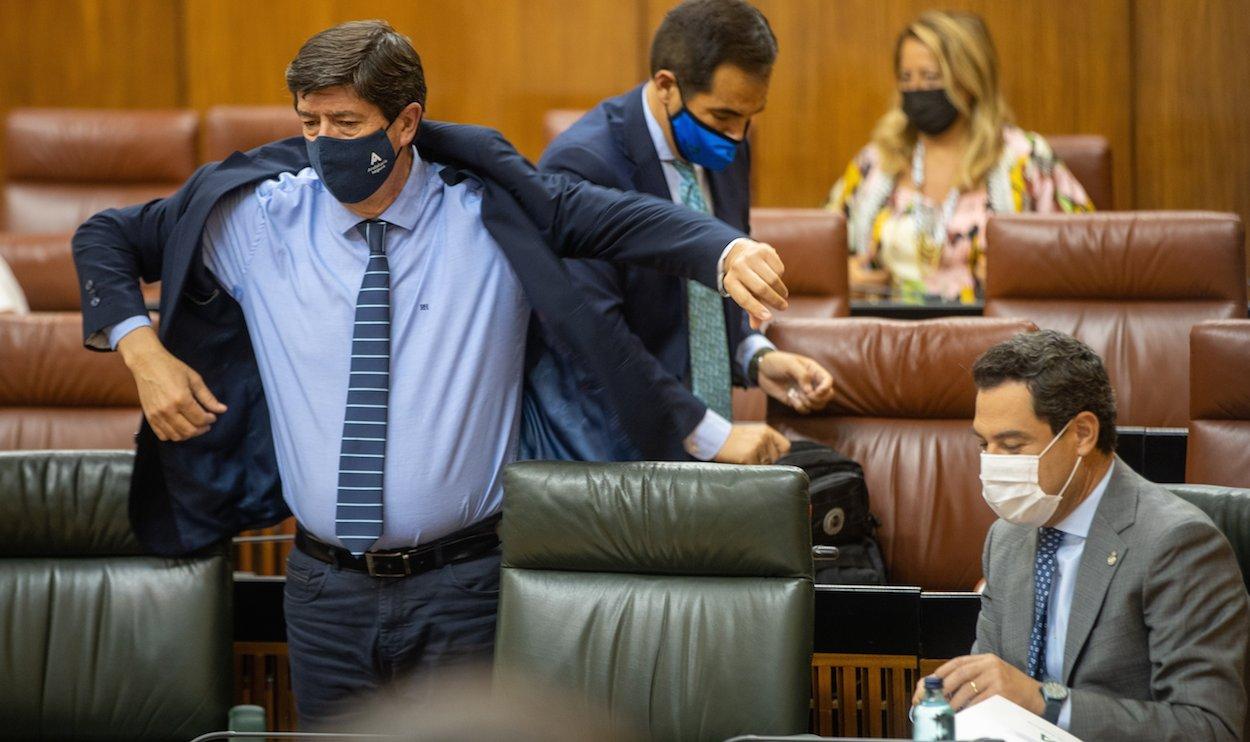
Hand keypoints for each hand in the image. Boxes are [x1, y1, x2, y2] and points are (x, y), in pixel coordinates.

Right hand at [118, 326, 227, 441]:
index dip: (210, 419)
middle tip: (206, 422)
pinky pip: (162, 435)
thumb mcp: (194, 379)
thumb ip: (208, 397)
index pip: (200, 419)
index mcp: (181, 399)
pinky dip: (174, 435)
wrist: (147, 363)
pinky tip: (180, 426)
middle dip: (202, 429)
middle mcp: (168, 410)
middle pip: (189, 431)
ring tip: (194, 425)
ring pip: (177, 436)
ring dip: (189, 434)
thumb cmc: (172, 368)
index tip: (212, 416)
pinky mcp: (149, 417)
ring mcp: (156, 415)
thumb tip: (223, 410)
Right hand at [713, 423, 790, 464]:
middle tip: (753, 458)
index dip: (781, 454)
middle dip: (767, 461)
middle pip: (776, 458)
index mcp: (766, 430)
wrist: (714, 436)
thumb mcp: (752, 432)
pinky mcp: (749, 455)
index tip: (774, 458)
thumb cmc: (731, 436)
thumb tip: (777, 456)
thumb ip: (765, 441)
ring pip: (766, 465)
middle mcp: (764, 437)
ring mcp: (757, 446)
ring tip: (745, 458)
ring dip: (757, 465)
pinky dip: (749, 467)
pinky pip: (755, 468)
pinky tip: (740, 461)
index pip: (786, 446)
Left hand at [722, 239, 787, 326]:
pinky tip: (776, 277)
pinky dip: (781, 276)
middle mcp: (738, 268)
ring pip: (773, 279)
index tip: (769, 317)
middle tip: (783, 307)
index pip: (744, 299)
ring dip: (780, 290)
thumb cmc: (744, 281)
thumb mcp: (743, 294)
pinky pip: (779, 268)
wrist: (741, 253)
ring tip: (782, 295)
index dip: (756, 309)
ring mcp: (751, 257)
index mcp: (730, 282)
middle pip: (761, 289)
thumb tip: (755, 327)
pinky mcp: (764, 250)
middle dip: (775, 301)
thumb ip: (751, 310)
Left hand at [757, 351, 833, 412]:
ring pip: (818, 405)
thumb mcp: (790, 364)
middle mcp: (811, 382)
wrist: (761, 370)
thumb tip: (810, 391)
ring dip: (809, 404)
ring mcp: (804, 392)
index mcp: (813, 370)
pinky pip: (805, 409)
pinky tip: (791, 398)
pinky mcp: (796, 400)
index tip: (816, 392)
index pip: (828, 381)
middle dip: (819, 399)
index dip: (826, 388)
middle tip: (808, 396)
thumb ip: (802, 375)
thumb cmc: (776, 362)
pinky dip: (799, 407)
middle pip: (827, 395)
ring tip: (797, 396)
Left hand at [911, 654, 1043, 715]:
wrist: (1038, 696)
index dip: (942, 671)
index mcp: (986, 659)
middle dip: (943, 687)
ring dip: (954, 701)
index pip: (958, 662)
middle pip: (960, 674)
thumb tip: (947, 686)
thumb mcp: (994, 674)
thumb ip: (974, 676)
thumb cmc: (1013, 687)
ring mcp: (997, 677)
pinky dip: (968, 708)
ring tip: (947, 709)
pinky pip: (979, 701)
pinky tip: (963, 713)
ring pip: (967, 689)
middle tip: (934, 698)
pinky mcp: (1002, 692)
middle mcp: (990, 665)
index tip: (930, 682)